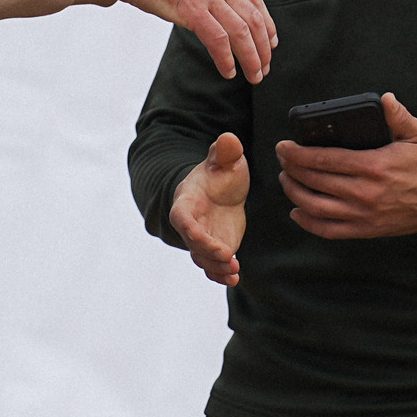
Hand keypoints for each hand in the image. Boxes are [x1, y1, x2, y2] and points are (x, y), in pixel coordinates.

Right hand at [121, 0, 274, 82]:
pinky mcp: (191, 9)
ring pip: (242, 31)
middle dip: (263, 46)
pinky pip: (218, 39)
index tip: (271, 41)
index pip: (254, 0)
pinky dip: (226, 59)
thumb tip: (203, 7)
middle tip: (265, 66)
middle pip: (254, 18)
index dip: (268, 23)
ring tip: (254, 75)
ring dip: (252, 57)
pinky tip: (228, 71)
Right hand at [170, 132, 249, 285]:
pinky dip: (221, 274)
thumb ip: (225, 151)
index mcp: (188, 201)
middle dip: (207, 251)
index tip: (202, 239)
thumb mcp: (225, 159)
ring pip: (203, 258)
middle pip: (192, 242)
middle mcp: (192, 223)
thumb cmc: (220, 172)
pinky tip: (234, 278)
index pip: (182, 217)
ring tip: (234, 271)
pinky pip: (213, 265)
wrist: (224, 190)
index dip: (190, 229)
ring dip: (216, 267)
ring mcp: (203, 238)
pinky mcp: (216, 248)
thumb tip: (229, 139)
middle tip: (227, 256)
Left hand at [275, 93, 416, 239]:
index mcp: (372, 166)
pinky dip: (308, 223)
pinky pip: (328, 230)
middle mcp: (363, 192)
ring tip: (286, 180)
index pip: (323, 159)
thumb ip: (399, 116)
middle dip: (291, 168)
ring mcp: (362, 214)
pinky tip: (298, 212)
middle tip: (283, 159)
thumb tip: (386, 99)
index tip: (284, 147)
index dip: (298, 153)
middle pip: (314, 180)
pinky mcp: (365, 229)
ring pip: (315, 206)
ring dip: (294, 193)